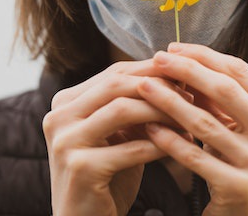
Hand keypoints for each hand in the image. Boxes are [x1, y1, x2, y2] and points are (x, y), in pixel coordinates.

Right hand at [43, 59, 192, 215]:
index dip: (151, 71)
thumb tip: (176, 74)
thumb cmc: (107, 176)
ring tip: (189, 118)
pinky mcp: (80, 168)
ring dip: (161, 112)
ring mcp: (66, 142)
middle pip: (116, 84)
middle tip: (190, 94)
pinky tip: (183, 144)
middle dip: (157, 86)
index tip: (183, 74)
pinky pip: (131, 148)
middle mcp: (58, 117)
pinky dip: (161, 144)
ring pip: (121, 110)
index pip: (113, 73)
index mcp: (65, 102)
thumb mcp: (118, 134)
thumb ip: (133, 105)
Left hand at [137, 43, 247, 215]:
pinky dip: (170, 140)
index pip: (240, 72)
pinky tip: (149, 128)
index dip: (205, 56)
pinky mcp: (238, 188)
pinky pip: (195, 157)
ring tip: (144, 88)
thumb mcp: (241, 126)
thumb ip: (220, 96)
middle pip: (226, 91)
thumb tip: (182, 58)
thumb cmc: (240, 159)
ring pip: (206, 123)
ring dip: (170, 102)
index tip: (174, 48)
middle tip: (157, 60)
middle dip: (187, 71)